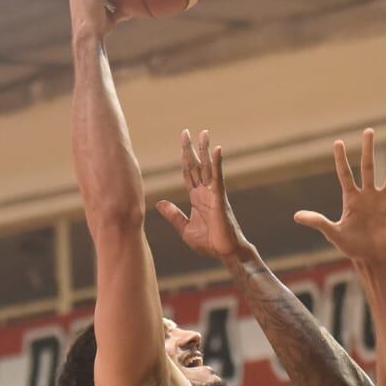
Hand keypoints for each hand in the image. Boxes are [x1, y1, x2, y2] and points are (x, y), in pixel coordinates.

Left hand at [157, 130, 248, 260]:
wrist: (225, 253)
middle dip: (191, 149)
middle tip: (187, 132)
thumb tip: (160, 203)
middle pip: (196, 166)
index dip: (184, 158)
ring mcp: (213, 193)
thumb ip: (173, 215)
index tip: (182, 143)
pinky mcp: (220, 198)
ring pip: (207, 167)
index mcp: (196, 197)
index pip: (188, 173)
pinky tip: (216, 150)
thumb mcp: (184, 228)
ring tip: (204, 133)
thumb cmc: (209, 243)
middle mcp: (205, 192)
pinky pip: (218, 177)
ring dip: (205, 150)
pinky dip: (217, 163)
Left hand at [294, 130, 385, 263]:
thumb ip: (318, 222)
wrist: (372, 258)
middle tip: (369, 131)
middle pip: (369, 167)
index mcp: (351, 198)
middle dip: (368, 149)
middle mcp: (368, 195)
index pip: (345, 175)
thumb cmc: (352, 247)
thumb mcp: (333, 233)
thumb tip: (296, 216)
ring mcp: (384, 200)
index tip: (338, 143)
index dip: (341, 160)